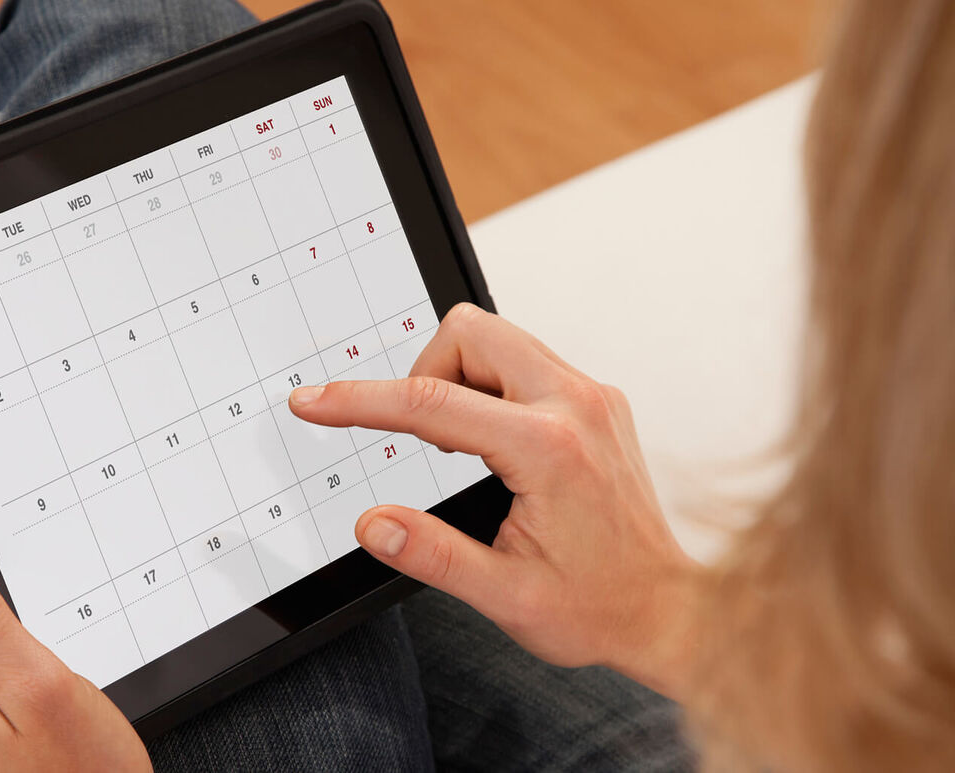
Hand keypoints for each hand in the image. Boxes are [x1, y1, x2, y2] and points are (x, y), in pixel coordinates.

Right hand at [290, 303, 699, 699]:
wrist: (668, 610)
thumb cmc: (597, 606)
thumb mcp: (505, 596)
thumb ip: (432, 555)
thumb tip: (372, 525)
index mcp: (548, 449)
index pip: (431, 402)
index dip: (358, 401)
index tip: (313, 402)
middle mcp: (576, 404)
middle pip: (470, 332)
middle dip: (424, 373)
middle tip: (423, 441)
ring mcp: (592, 396)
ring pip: (498, 337)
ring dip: (458, 378)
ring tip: (462, 451)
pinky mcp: (596, 400)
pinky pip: (525, 360)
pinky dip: (490, 388)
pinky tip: (495, 446)